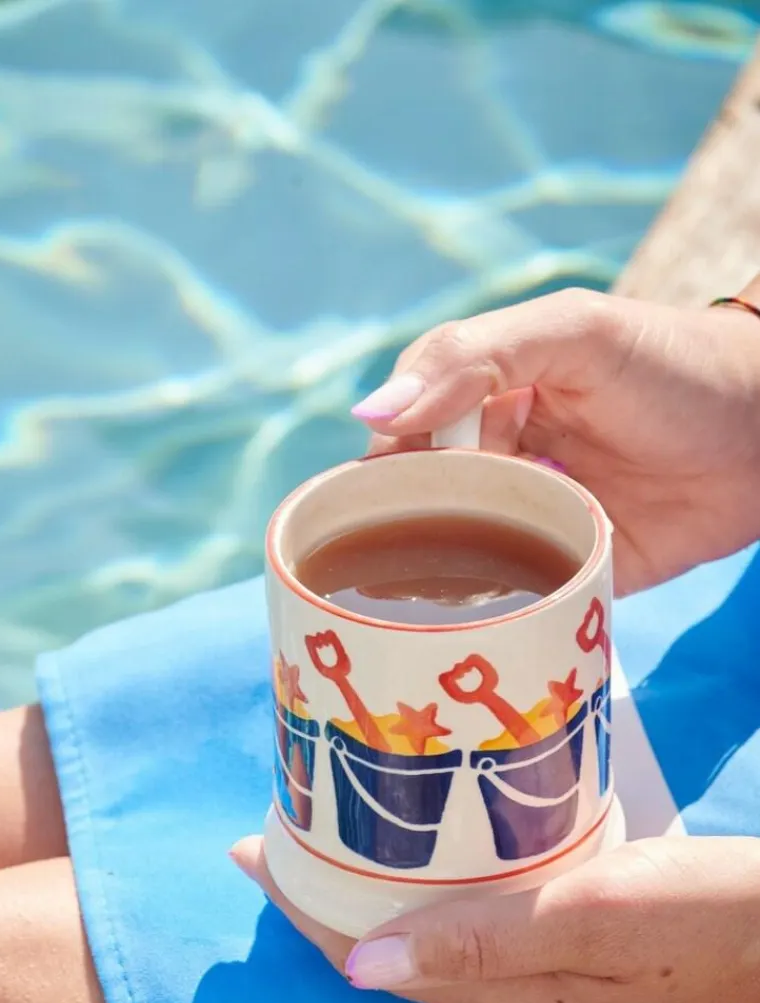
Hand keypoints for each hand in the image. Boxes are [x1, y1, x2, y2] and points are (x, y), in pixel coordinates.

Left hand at [231, 834, 759, 1002]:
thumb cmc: (712, 924)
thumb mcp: (595, 919)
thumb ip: (481, 942)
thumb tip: (359, 968)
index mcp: (500, 997)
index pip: (367, 955)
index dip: (303, 905)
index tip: (247, 848)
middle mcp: (508, 999)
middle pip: (385, 947)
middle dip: (325, 894)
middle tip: (279, 825)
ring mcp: (542, 981)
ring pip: (424, 934)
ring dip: (372, 888)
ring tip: (331, 831)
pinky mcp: (572, 952)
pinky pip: (469, 923)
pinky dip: (429, 886)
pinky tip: (429, 852)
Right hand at [351, 282, 759, 595]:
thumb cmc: (675, 366)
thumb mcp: (572, 335)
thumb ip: (471, 358)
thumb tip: (370, 414)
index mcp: (488, 399)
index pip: (405, 436)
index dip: (381, 469)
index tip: (365, 504)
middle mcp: (502, 462)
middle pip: (426, 503)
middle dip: (404, 533)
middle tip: (388, 567)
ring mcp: (535, 521)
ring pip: (460, 557)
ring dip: (437, 581)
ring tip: (410, 612)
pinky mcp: (571, 572)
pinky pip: (517, 599)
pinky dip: (489, 613)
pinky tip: (462, 630)